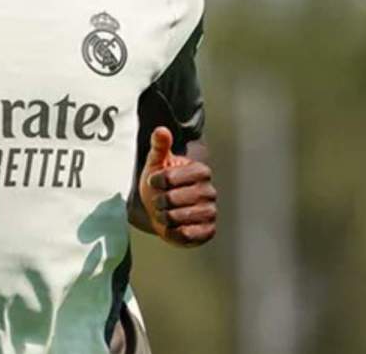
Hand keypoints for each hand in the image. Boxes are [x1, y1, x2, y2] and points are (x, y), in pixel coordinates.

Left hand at [138, 127, 216, 246]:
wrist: (162, 210)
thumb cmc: (160, 185)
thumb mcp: (156, 163)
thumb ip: (159, 146)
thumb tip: (161, 130)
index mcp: (200, 171)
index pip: (170, 177)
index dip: (156, 181)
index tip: (154, 181)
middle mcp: (209, 191)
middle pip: (172, 199)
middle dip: (158, 201)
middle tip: (159, 200)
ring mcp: (210, 212)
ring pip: (177, 217)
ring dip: (163, 217)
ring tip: (164, 212)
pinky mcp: (208, 231)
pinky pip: (186, 234)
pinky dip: (172, 232)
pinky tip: (172, 226)